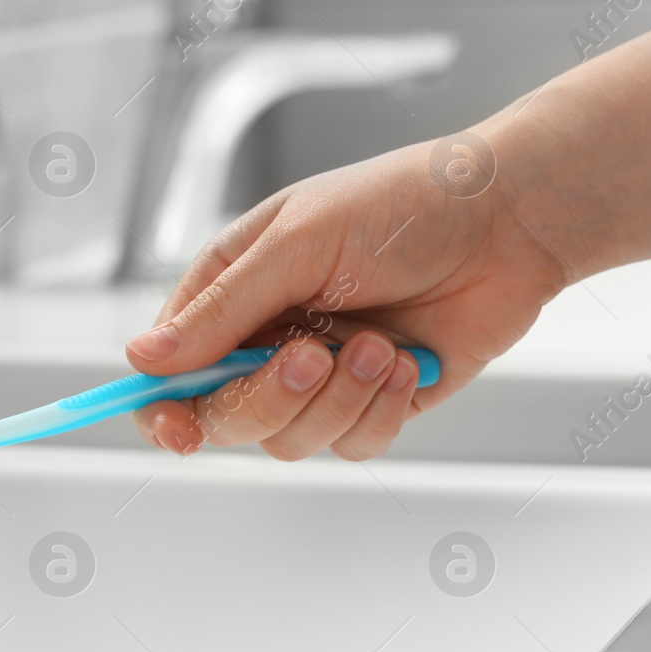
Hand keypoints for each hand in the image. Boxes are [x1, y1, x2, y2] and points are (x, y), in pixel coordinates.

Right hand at [125, 136, 566, 460]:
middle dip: (270, 395)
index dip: (161, 407)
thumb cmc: (399, 206)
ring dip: (337, 398)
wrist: (507, 221)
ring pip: (289, 440)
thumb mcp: (296, 245)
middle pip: (226, 417)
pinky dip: (379, 410)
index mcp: (230, 294)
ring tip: (378, 345)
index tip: (177, 429)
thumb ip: (220, 310)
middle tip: (313, 355)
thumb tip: (144, 358)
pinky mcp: (372, 404)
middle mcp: (265, 341)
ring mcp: (319, 378)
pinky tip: (406, 361)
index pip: (168, 369)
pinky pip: (351, 444)